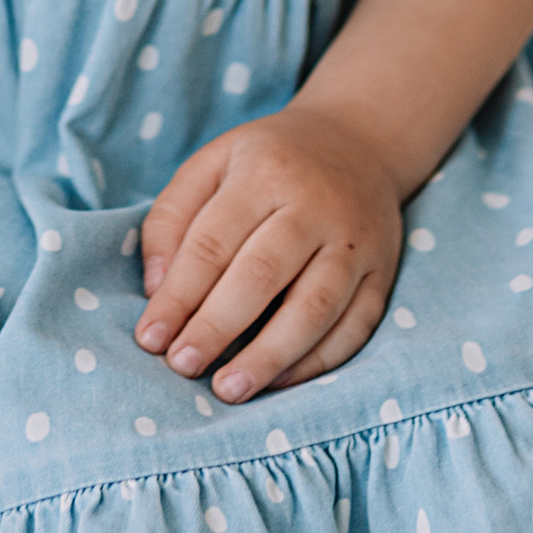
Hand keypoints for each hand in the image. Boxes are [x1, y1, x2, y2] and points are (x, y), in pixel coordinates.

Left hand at [133, 102, 404, 404]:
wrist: (358, 142)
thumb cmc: (269, 162)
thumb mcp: (212, 162)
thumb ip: (172, 218)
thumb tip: (156, 289)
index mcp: (263, 173)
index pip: (213, 242)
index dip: (179, 294)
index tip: (150, 338)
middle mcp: (314, 206)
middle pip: (262, 275)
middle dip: (217, 327)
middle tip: (182, 366)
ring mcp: (354, 242)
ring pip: (314, 308)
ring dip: (269, 356)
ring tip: (228, 390)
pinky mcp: (382, 274)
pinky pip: (355, 327)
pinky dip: (318, 361)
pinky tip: (279, 381)